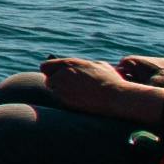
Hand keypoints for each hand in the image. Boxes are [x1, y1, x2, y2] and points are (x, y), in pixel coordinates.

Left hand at [40, 55, 163, 119]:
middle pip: (48, 79)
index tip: (55, 75)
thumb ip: (82, 65)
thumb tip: (76, 68)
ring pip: (53, 90)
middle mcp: (62, 73)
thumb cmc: (111, 80)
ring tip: (74, 94)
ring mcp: (62, 87)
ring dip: (60, 91)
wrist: (116, 96)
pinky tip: (77, 100)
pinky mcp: (65, 99)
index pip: (46, 66)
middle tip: (65, 87)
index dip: (51, 71)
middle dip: (55, 82)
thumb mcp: (97, 65)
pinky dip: (65, 100)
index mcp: (70, 63)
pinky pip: (59, 99)